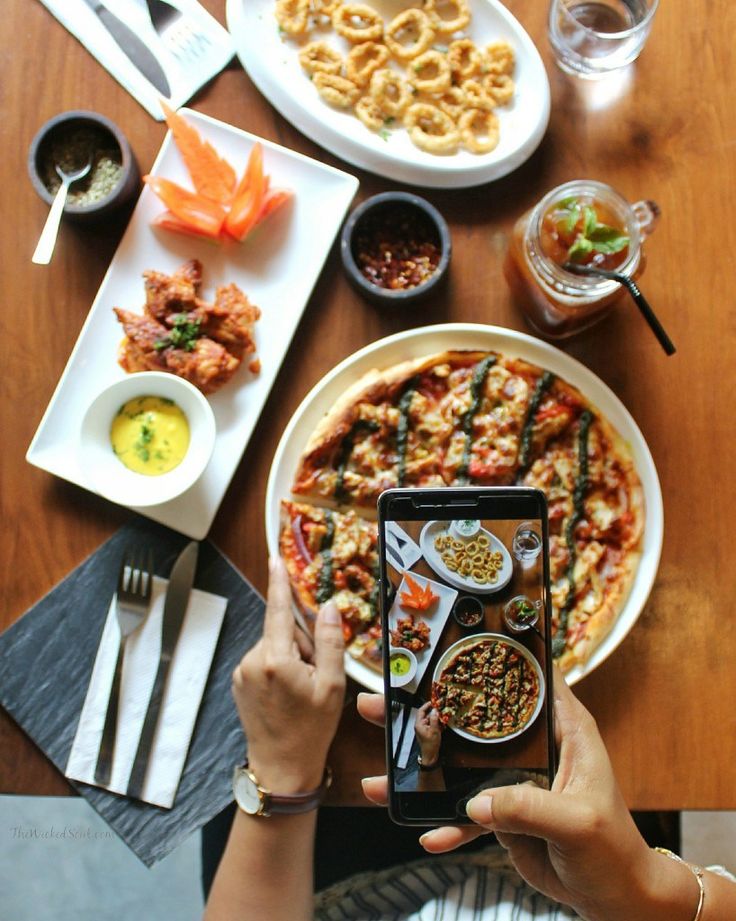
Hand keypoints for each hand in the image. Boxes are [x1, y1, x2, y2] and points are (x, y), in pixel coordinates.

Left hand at [232, 557, 344, 793]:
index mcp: (275, 659)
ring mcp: (242, 672)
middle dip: (302, 644)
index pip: (278, 611)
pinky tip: (288, 693)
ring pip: (274, 646)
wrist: (281, 768)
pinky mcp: (239, 682)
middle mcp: (252, 661)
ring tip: (301, 690)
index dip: (279, 583)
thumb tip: (328, 607)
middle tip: (315, 675)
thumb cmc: (311, 729)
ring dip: (291, 658)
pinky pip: (264, 661)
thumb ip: (330, 641)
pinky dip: (279, 668)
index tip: (275, 559)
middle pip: (282, 631)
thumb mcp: (332, 685)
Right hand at [357, 676, 692, 920]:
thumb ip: (529, 808)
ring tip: (375, 779)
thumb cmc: (613, 851)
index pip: (525, 678)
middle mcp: (532, 744)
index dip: (488, 657)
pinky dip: (443, 823)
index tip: (444, 644)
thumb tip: (476, 804)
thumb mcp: (578, 823)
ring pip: (457, 763)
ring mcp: (512, 776)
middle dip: (426, 710)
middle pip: (473, 716)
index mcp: (562, 728)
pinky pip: (462, 811)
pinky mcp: (500, 808)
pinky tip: (426, 835)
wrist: (611, 896)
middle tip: (380, 702)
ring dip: (419, 770)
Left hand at [414, 702, 440, 763]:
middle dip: (433, 712)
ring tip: (444, 716)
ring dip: (436, 718)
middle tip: (441, 709)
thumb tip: (435, 710)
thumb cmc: (431, 744)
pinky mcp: (428, 732)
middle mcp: (420, 725)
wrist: (430, 756)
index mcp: (419, 724)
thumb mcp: (434, 731)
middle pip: (426, 715)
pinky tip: (443, 724)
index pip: (421, 711)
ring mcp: (424, 729)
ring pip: (430, 720)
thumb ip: (434, 719)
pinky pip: (432, 725)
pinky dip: (437, 723)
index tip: (433, 702)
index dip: (426, 705)